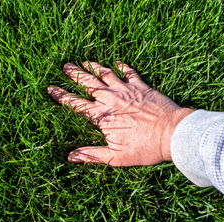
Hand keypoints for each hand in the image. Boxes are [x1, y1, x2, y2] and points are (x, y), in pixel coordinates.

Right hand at [48, 61, 193, 166]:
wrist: (172, 134)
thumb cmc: (144, 147)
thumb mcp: (116, 157)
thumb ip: (92, 155)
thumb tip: (71, 156)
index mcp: (102, 116)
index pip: (75, 104)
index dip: (61, 96)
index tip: (51, 88)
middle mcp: (111, 99)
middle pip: (88, 83)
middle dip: (75, 74)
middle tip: (65, 66)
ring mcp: (126, 90)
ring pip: (105, 74)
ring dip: (93, 67)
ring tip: (84, 61)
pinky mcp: (141, 86)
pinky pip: (130, 72)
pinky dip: (123, 66)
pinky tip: (118, 62)